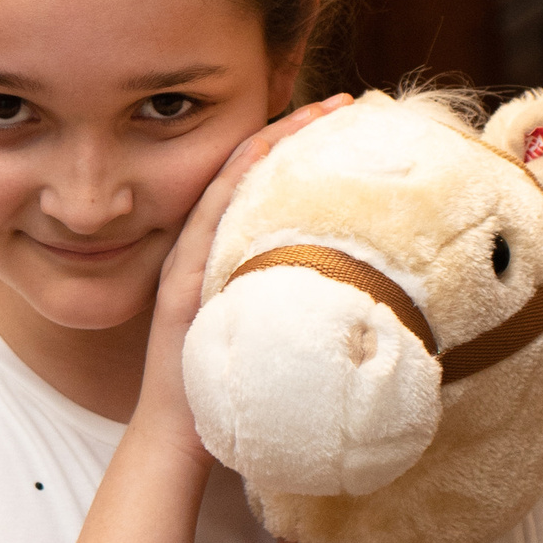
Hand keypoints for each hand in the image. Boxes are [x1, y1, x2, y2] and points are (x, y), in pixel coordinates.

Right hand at [136, 94, 352, 461]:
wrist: (176, 441)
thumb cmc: (225, 398)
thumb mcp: (276, 337)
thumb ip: (300, 308)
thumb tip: (366, 295)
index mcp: (224, 262)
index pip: (263, 191)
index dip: (301, 151)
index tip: (347, 123)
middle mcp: (203, 253)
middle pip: (249, 174)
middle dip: (296, 131)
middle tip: (347, 101)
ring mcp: (188, 263)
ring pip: (230, 183)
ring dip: (273, 141)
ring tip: (320, 110)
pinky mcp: (180, 283)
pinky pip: (208, 216)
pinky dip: (234, 178)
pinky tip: (263, 150)